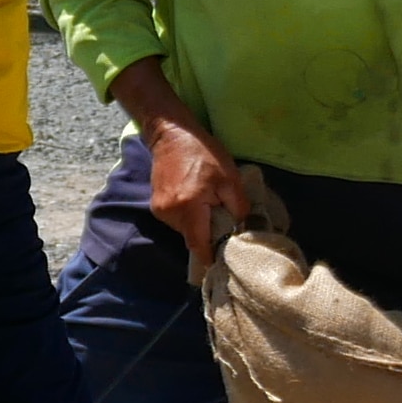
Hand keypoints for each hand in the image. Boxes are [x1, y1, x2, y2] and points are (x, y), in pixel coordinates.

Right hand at [140, 116, 249, 277]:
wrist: (172, 134)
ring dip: (199, 225)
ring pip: (185, 230)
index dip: (211, 260)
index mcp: (188, 208)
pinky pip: (178, 221)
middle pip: (193, 239)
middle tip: (224, 223)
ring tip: (210, 206)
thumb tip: (244, 230)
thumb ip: (239, 208)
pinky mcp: (157, 206)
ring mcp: (160, 211)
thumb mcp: (229, 178)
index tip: (222, 269)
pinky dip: (190, 217)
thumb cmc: (204, 154)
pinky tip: (197, 200)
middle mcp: (170, 214)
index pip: (199, 246)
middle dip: (209, 236)